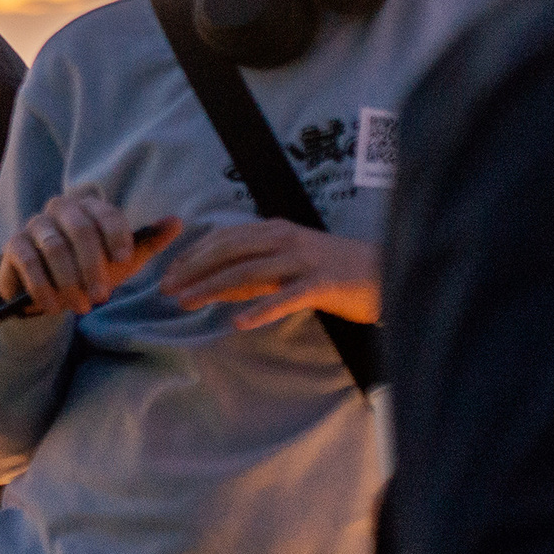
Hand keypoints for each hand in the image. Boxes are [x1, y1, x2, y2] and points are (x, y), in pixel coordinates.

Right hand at [0, 186, 180, 317]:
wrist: (47, 288)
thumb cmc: (88, 270)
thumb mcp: (120, 261)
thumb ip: (147, 243)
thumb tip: (176, 222)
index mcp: (90, 207)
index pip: (106, 213)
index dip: (116, 235)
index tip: (123, 260)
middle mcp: (61, 208)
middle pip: (80, 230)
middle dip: (93, 267)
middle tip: (101, 297)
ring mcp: (35, 224)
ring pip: (55, 247)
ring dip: (69, 281)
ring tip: (80, 307)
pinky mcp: (15, 244)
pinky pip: (29, 261)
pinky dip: (43, 287)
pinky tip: (53, 307)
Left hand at [159, 220, 379, 328]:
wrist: (387, 274)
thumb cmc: (333, 272)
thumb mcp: (288, 264)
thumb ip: (253, 272)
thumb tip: (214, 285)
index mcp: (276, 230)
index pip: (224, 238)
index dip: (193, 255)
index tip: (168, 273)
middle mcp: (286, 239)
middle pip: (229, 250)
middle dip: (194, 269)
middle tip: (167, 289)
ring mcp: (305, 260)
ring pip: (249, 272)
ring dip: (213, 288)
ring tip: (188, 303)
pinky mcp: (323, 284)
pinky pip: (287, 296)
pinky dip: (261, 309)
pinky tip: (238, 322)